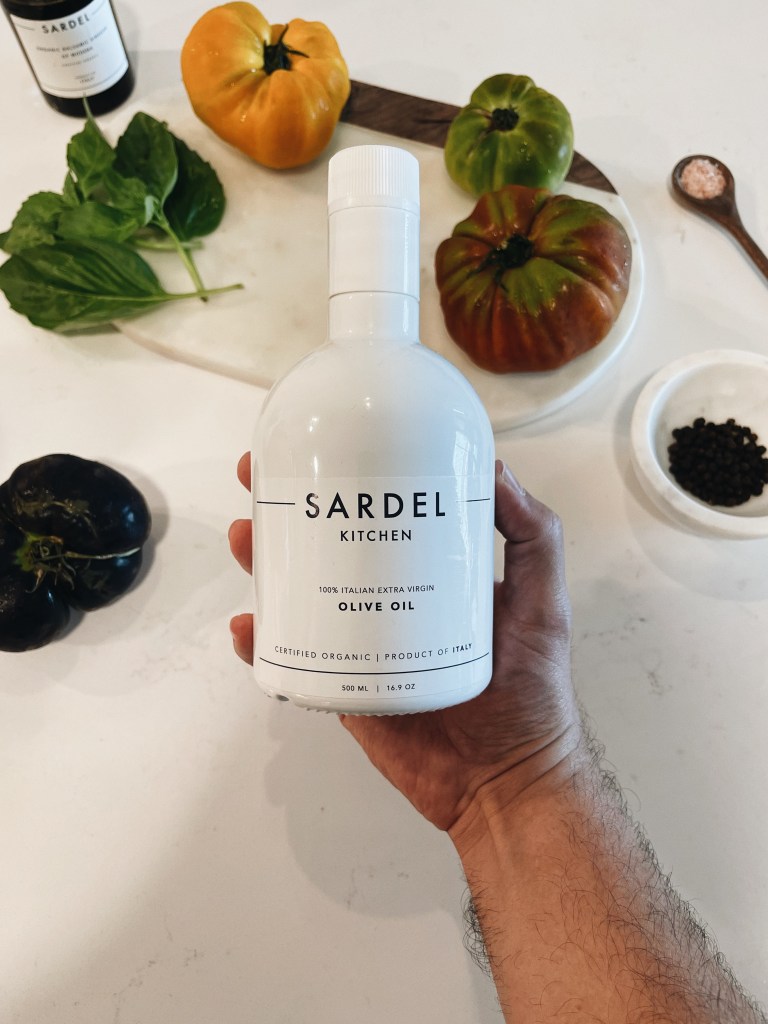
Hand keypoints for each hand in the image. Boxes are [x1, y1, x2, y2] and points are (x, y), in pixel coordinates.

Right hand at [229, 456, 582, 832]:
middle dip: (287, 514)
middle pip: (327, 547)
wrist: (506, 782)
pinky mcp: (343, 689)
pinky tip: (250, 626)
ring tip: (248, 542)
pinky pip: (294, 661)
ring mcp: (362, 645)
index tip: (314, 448)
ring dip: (265, 566)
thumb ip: (534, 538)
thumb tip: (496, 468)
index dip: (344, 480)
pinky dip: (264, 644)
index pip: (380, 515)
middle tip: (258, 486)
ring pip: (301, 597)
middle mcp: (388, 601)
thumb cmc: (533, 692)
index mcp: (428, 572)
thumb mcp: (544, 603)